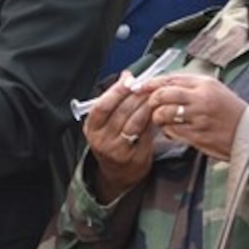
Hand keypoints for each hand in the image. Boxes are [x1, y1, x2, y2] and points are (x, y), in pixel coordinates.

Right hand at [80, 75, 157, 203]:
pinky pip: (146, 134)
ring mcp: (118, 150)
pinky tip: (157, 112)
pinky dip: (153, 120)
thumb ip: (113, 100)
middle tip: (147, 84)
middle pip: (121, 112)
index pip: (102, 106)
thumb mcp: (104, 123)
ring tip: (154, 96)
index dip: (116, 91)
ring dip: (147, 106)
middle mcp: (102, 140)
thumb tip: (126, 76)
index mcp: (91, 128)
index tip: (129, 80)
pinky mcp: (135, 157)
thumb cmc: (111, 141)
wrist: (118, 172)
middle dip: (136, 96)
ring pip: (135, 122)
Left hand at [142, 73, 246, 161]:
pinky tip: (171, 129)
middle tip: (150, 105)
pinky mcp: (197, 135)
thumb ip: (190, 85)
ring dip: (157, 117)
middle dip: (151, 100)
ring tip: (161, 119)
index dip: (152, 83)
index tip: (140, 86)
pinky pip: (171, 130)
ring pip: (164, 113)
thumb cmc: (230, 111)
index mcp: (205, 84)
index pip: (170, 79)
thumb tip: (163, 85)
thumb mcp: (214, 89)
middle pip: (163, 94)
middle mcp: (201, 98)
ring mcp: (198, 117)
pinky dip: (167, 130)